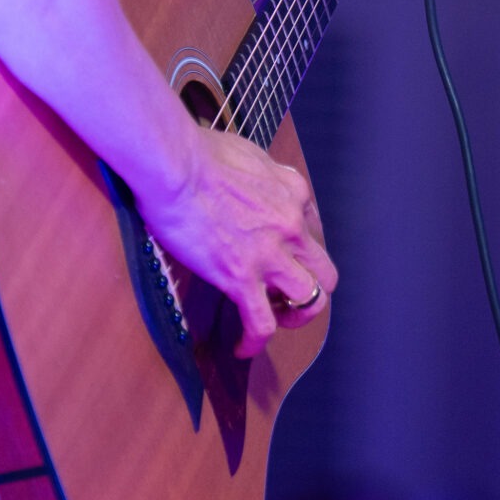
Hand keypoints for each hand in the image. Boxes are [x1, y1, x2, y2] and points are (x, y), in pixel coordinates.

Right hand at [132, 124, 333, 357]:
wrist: (175, 164)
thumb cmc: (198, 151)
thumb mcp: (248, 152)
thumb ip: (264, 172)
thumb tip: (257, 180)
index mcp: (293, 193)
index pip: (313, 230)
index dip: (298, 249)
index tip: (280, 256)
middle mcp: (291, 225)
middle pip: (324, 271)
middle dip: (310, 287)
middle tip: (284, 294)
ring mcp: (269, 254)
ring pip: (310, 300)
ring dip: (296, 316)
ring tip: (274, 321)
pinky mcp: (241, 277)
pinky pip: (261, 324)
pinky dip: (255, 342)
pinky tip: (242, 348)